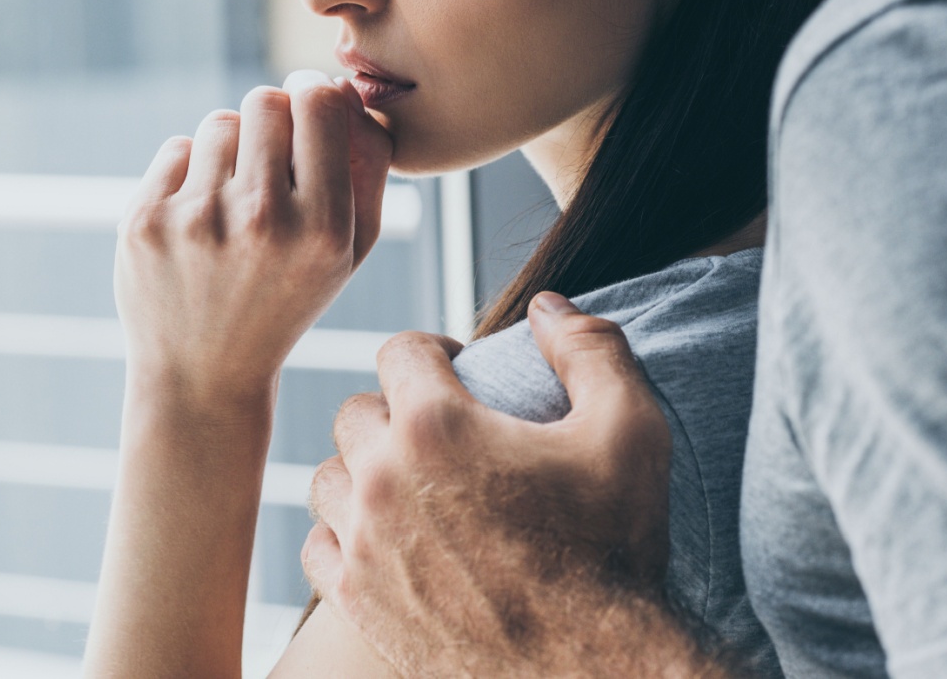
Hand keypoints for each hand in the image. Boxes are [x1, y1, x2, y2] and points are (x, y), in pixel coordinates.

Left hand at [115, 71, 392, 403]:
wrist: (203, 373)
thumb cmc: (287, 298)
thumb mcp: (350, 251)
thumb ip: (367, 167)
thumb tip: (346, 88)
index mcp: (324, 227)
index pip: (319, 104)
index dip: (313, 92)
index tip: (309, 103)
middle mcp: (261, 220)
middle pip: (265, 102)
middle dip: (271, 118)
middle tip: (270, 154)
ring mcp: (197, 220)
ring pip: (219, 122)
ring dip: (230, 148)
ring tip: (233, 200)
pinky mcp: (146, 221)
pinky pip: (177, 148)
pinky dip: (190, 172)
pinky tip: (197, 220)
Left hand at [303, 295, 688, 677]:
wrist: (594, 670)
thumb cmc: (615, 551)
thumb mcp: (629, 431)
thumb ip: (589, 349)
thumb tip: (547, 304)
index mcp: (437, 425)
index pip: (399, 351)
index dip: (430, 351)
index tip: (452, 369)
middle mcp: (384, 478)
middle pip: (356, 410)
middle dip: (395, 409)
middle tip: (438, 431)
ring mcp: (363, 543)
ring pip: (327, 476)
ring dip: (361, 470)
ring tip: (406, 482)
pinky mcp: (357, 600)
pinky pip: (317, 545)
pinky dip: (342, 534)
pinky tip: (381, 536)